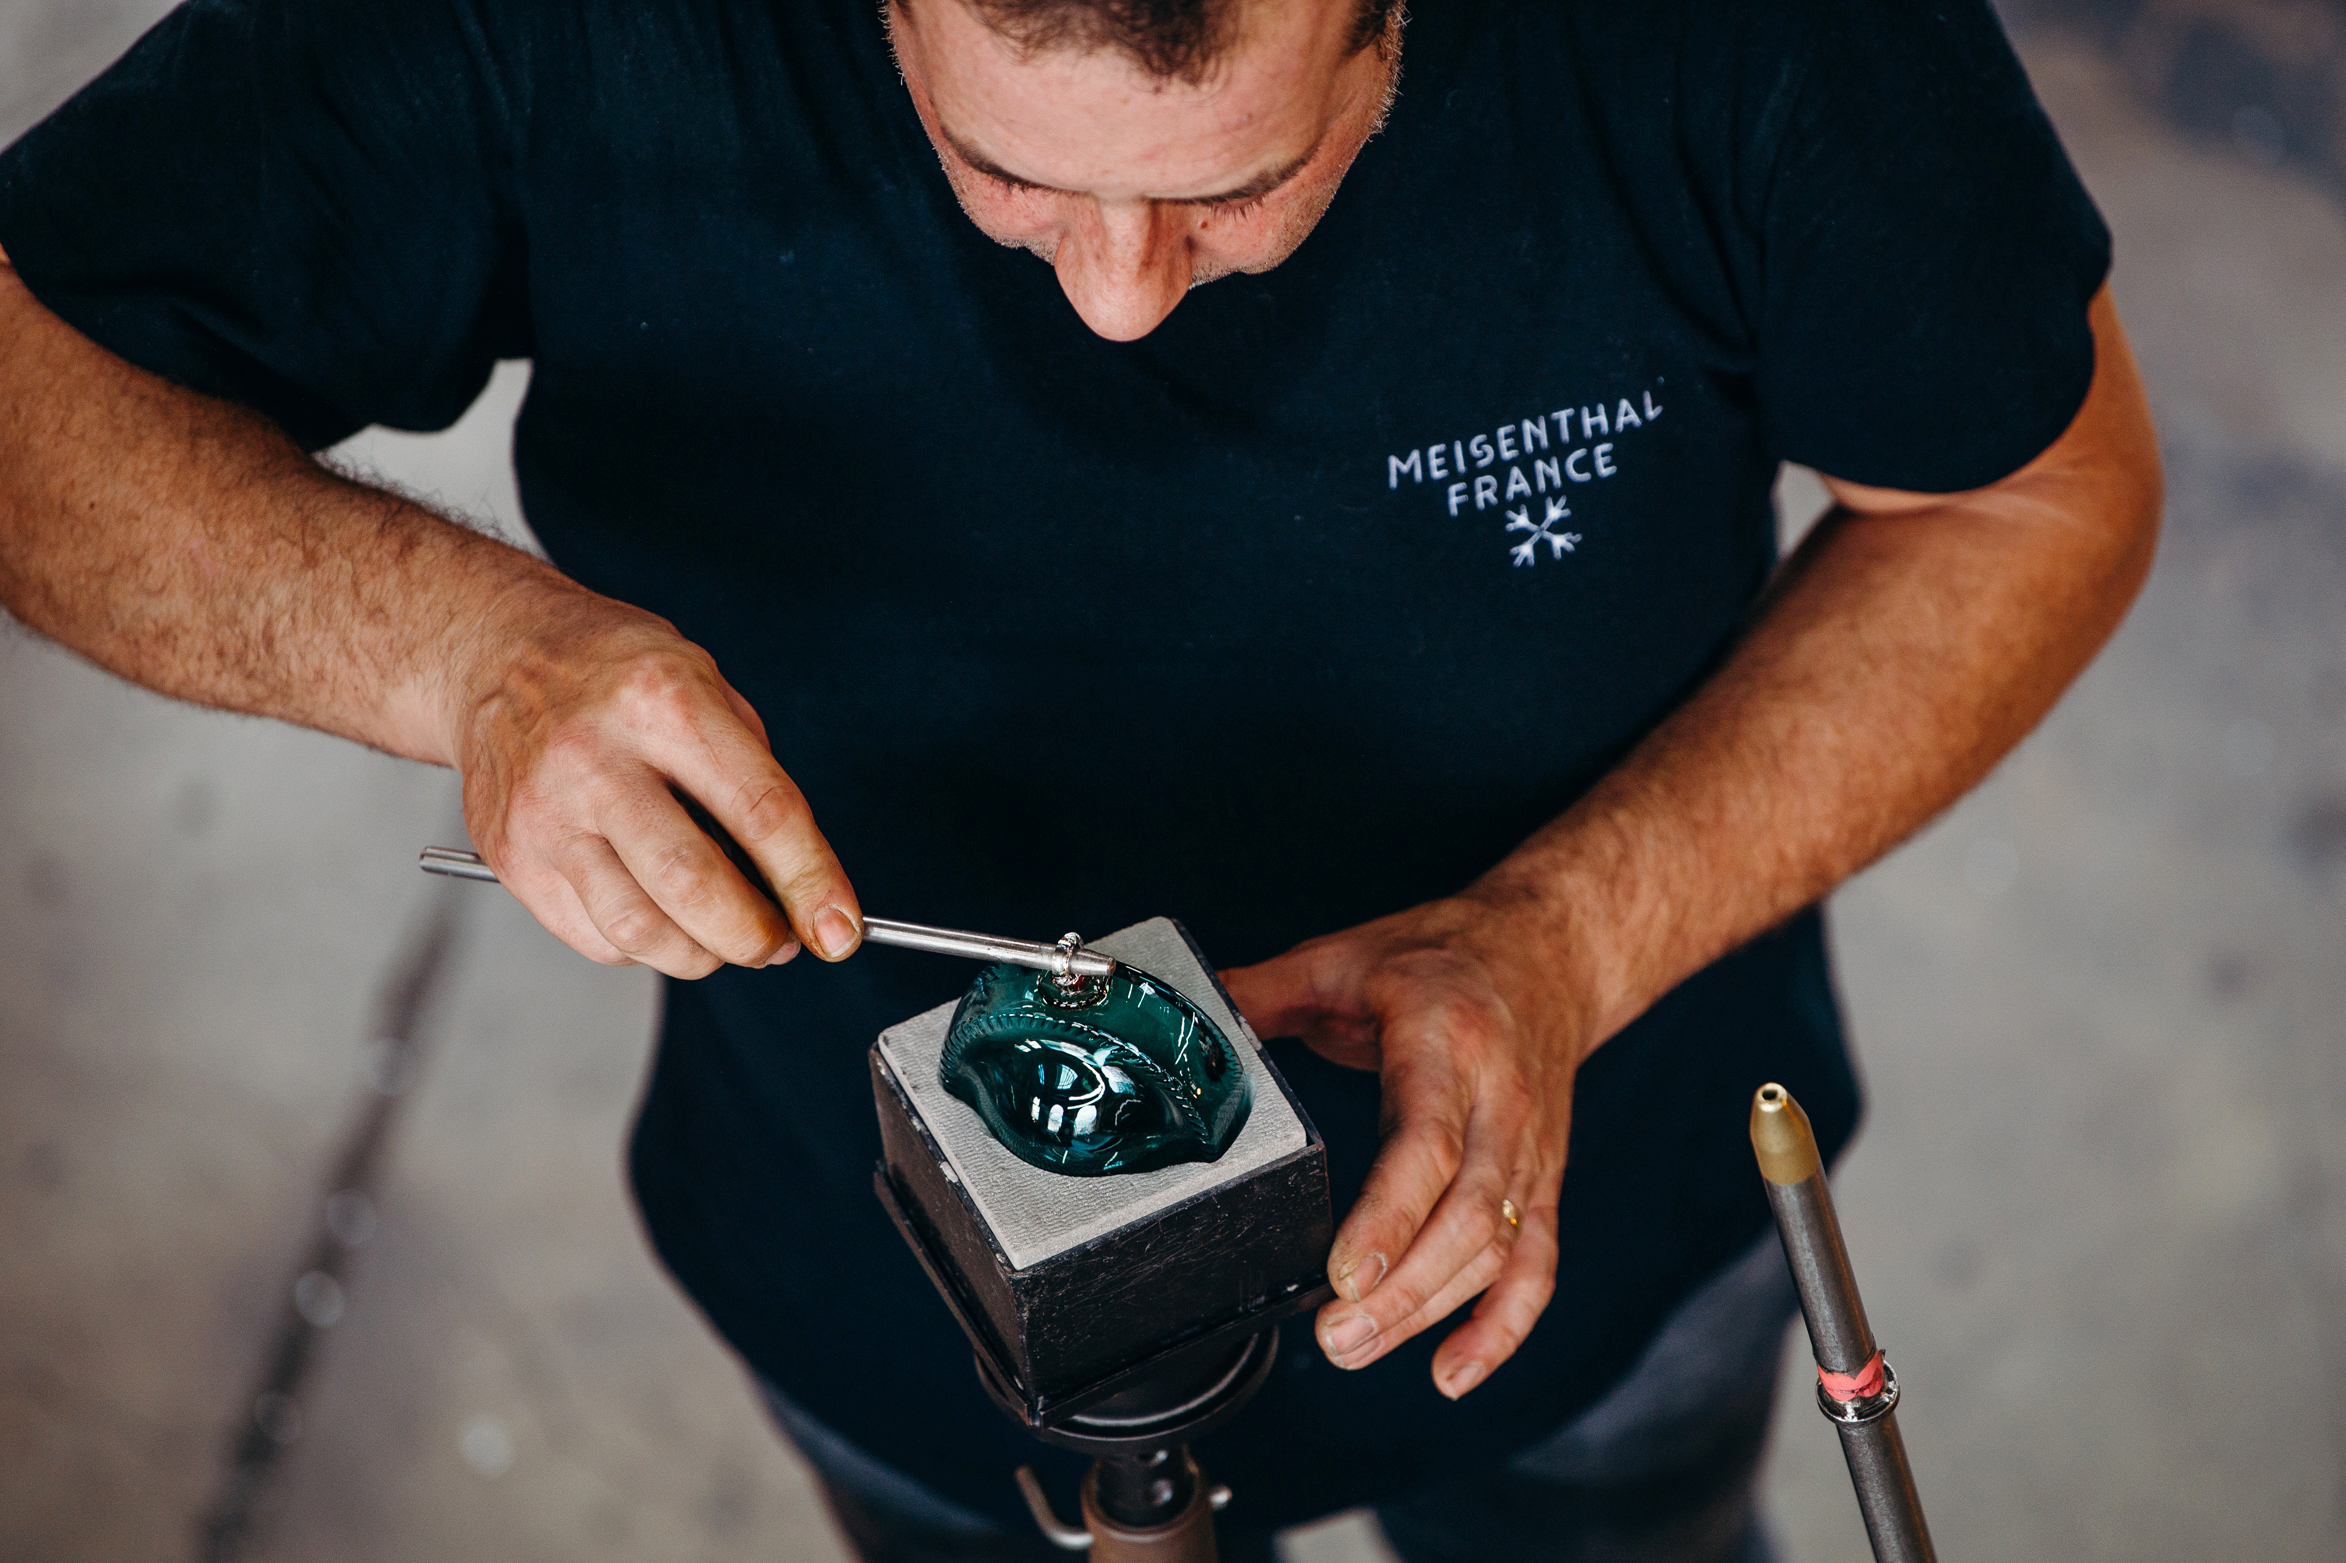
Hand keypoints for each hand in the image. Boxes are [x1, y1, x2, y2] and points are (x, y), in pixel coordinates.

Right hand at [444, 582, 860, 977]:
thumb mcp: (707, 686)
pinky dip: (645, 946)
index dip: (810, 881)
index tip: (839, 928)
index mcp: (663, 702)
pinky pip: (595, 937)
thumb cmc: (616, 673)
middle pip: (693, 884)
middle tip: (780, 943)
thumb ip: (755, 779)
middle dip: (755, 936)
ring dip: (701, 955)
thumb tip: (799, 886)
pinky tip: (660, 915)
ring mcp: (545, 812)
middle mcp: (595, 758)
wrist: (498, 655)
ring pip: (639, 930)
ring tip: (723, 937)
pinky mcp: (512, 856)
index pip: (759, 810)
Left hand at [1220, 894, 1592, 1397]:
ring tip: (1359, 1348)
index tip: (1344, 1272)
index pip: (1428, 1142)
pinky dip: (1501, 1327)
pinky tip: (1452, 1370)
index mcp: (1447, 1040)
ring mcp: (1531, 1147)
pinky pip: (1536, 1265)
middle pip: (1468, 1214)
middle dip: (1402, 1289)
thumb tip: (1186, 1018)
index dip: (1390, 1216)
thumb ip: (1260, 992)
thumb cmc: (1446, 955)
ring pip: (1497, 1249)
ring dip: (1432, 1312)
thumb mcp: (1344, 957)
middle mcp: (1500, 1101)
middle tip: (1335, 1336)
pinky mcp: (1544, 1180)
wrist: (1550, 951)